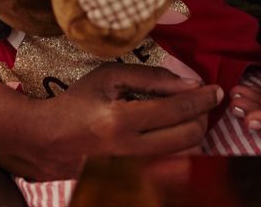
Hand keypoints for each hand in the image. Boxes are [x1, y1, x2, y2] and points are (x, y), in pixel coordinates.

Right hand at [0, 64, 221, 181]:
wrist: (44, 140)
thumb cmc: (76, 102)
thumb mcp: (109, 77)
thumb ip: (151, 78)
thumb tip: (190, 83)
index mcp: (120, 120)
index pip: (177, 110)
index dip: (203, 99)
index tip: (216, 90)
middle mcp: (126, 151)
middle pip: (188, 138)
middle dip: (202, 118)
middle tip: (202, 105)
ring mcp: (128, 172)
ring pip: (182, 157)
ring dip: (192, 136)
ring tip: (186, 118)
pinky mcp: (128, 182)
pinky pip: (167, 168)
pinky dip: (176, 152)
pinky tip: (171, 136)